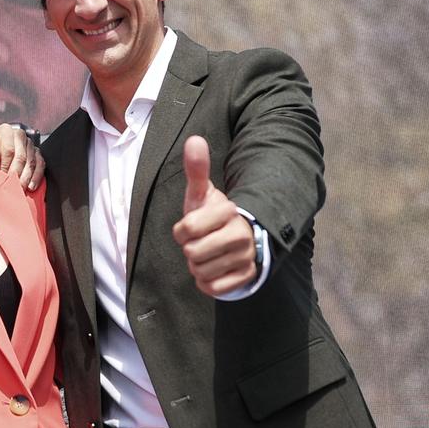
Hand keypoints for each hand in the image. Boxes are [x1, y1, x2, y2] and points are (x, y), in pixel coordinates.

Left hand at [0, 123, 43, 189]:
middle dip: (17, 173)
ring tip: (21, 189)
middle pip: (22, 156)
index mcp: (5, 130)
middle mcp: (19, 134)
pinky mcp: (36, 153)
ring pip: (32, 161)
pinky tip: (31, 187)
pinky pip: (41, 164)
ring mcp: (30, 144)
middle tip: (12, 187)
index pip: (9, 149)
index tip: (2, 177)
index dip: (5, 165)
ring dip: (27, 177)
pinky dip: (36, 177)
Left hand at [170, 136, 259, 296]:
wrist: (238, 238)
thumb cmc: (211, 215)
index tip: (188, 227)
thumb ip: (196, 169)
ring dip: (198, 267)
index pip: (187, 229)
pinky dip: (208, 282)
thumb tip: (193, 140)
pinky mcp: (247, 276)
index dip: (181, 231)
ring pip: (202, 272)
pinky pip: (214, 288)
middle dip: (190, 250)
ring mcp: (246, 257)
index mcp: (228, 211)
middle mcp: (242, 234)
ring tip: (208, 254)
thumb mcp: (201, 193)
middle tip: (199, 243)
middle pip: (193, 253)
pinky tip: (215, 269)